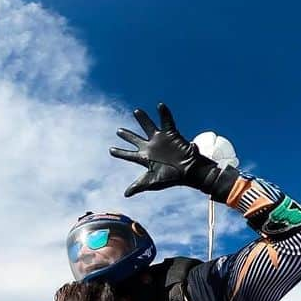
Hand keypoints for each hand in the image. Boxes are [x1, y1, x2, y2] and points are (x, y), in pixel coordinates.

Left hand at [110, 103, 233, 199]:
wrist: (189, 171)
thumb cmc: (171, 178)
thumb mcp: (152, 182)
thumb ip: (138, 186)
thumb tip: (125, 195)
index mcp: (145, 159)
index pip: (129, 155)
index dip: (120, 153)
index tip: (111, 150)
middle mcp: (151, 148)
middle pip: (136, 140)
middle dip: (128, 135)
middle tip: (119, 131)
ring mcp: (161, 140)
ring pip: (149, 126)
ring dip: (143, 119)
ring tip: (136, 111)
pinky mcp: (171, 134)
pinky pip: (167, 121)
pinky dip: (164, 113)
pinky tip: (160, 105)